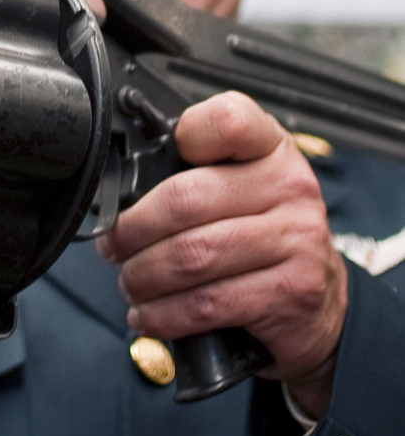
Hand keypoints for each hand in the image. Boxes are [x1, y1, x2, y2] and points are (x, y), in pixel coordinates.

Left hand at [96, 91, 346, 417]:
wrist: (321, 302)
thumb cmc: (261, 235)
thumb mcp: (239, 187)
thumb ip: (193, 172)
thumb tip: (117, 194)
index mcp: (271, 150)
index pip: (226, 121)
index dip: (182, 137)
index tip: (151, 166)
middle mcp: (290, 188)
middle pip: (184, 200)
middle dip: (131, 231)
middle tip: (114, 247)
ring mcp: (296, 240)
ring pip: (189, 256)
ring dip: (142, 277)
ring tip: (132, 283)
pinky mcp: (291, 292)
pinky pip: (205, 303)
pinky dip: (163, 314)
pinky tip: (149, 314)